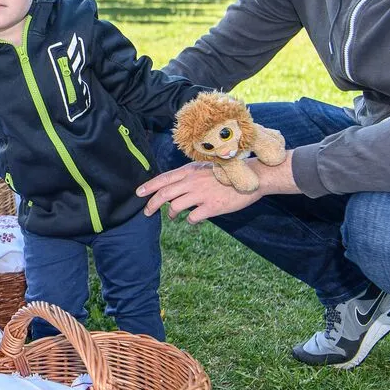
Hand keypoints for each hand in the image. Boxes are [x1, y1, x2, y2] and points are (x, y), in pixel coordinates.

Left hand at [135, 160, 263, 223]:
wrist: (251, 178)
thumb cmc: (227, 173)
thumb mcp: (204, 169)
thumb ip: (189, 177)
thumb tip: (174, 188)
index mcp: (190, 171)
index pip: (164, 179)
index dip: (149, 186)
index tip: (138, 193)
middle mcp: (193, 182)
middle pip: (165, 194)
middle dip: (152, 204)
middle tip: (146, 212)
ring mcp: (201, 195)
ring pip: (175, 207)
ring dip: (171, 213)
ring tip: (171, 216)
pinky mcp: (211, 207)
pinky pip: (192, 218)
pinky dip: (189, 221)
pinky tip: (193, 220)